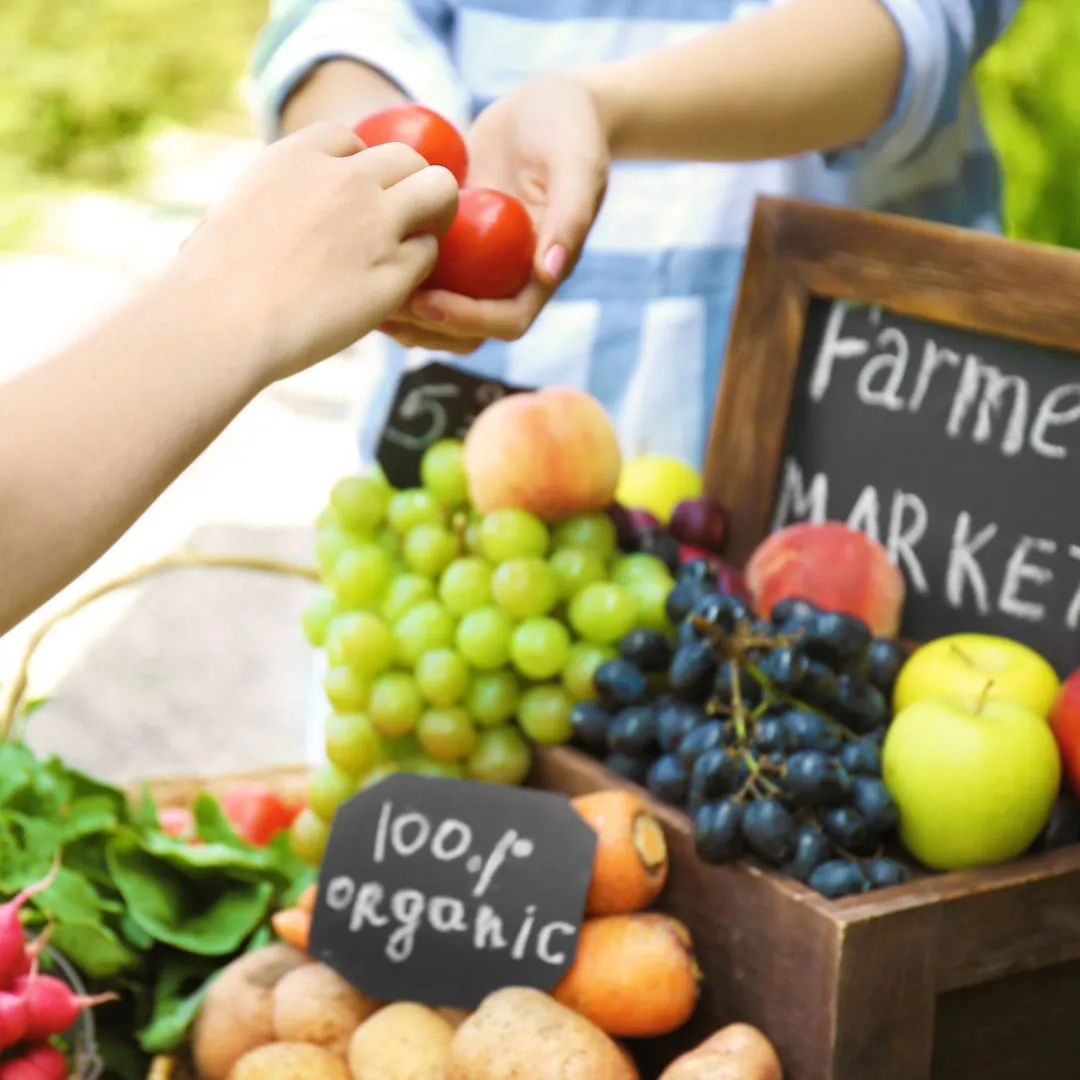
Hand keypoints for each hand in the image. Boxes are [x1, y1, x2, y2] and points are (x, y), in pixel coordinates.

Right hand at [175, 122, 458, 382]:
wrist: (222, 322)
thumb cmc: (212, 281)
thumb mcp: (234, 211)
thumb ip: (269, 198)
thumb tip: (257, 211)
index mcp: (300, 155)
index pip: (352, 140)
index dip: (358, 170)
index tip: (350, 200)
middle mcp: (346, 179)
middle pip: (408, 158)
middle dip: (408, 186)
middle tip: (400, 222)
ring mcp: (376, 224)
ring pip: (440, 192)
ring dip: (434, 216)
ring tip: (414, 245)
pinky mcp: (393, 272)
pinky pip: (428, 254)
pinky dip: (418, 268)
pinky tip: (394, 287)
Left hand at [380, 73, 609, 352]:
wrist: (547, 104)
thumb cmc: (568, 128)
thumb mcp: (577, 164)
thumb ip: (571, 215)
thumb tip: (548, 272)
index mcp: (540, 273)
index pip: (507, 322)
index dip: (467, 321)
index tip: (428, 302)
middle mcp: (508, 278)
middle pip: (467, 332)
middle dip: (425, 328)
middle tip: (384, 306)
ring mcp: (478, 265)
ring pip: (439, 312)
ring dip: (404, 316)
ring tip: (364, 297)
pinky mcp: (454, 244)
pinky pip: (422, 274)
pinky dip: (393, 274)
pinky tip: (359, 260)